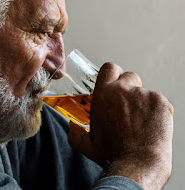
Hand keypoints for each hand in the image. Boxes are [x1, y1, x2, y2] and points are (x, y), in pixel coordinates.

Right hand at [68, 62, 173, 189]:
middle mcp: (122, 90)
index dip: (113, 73)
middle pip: (129, 76)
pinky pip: (158, 101)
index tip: (115, 81)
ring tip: (140, 121)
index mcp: (103, 95)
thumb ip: (75, 133)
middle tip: (128, 104)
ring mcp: (144, 94)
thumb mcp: (86, 144)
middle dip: (128, 87)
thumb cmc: (112, 154)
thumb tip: (71, 126)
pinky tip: (150, 125)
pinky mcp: (160, 102)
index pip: (109, 68)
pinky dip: (156, 110)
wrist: (138, 163)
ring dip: (142, 101)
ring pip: (144, 91)